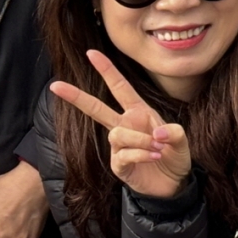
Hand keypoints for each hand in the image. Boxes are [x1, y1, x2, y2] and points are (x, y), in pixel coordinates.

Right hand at [50, 51, 191, 200]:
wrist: (175, 184)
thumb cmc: (174, 155)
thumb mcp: (181, 139)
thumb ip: (173, 131)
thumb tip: (155, 132)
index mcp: (138, 112)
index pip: (119, 87)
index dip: (106, 69)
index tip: (91, 53)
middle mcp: (125, 125)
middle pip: (95, 108)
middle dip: (76, 97)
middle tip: (56, 85)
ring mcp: (119, 146)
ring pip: (117, 134)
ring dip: (140, 139)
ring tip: (158, 147)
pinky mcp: (118, 165)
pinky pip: (123, 154)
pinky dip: (141, 154)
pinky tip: (154, 156)